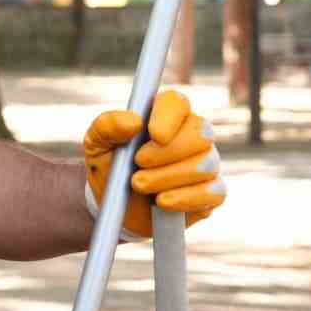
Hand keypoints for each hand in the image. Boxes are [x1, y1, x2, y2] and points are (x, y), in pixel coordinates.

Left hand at [82, 89, 224, 239]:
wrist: (116, 208)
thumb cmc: (110, 167)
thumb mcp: (96, 144)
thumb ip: (107, 126)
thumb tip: (133, 121)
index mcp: (164, 115)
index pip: (177, 103)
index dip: (169, 116)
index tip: (154, 134)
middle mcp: (192, 135)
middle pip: (201, 133)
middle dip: (168, 152)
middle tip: (139, 164)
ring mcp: (206, 163)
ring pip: (206, 164)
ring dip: (168, 177)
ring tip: (139, 184)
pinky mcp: (212, 192)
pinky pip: (214, 192)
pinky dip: (185, 198)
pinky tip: (162, 202)